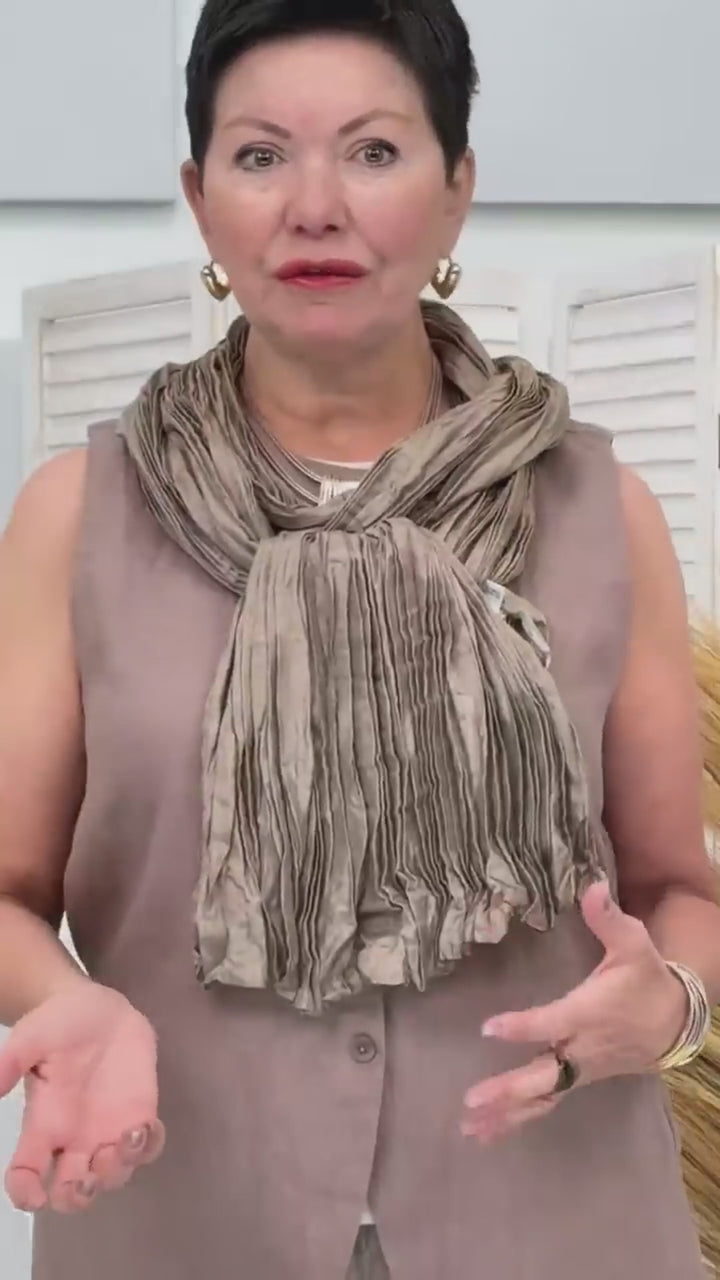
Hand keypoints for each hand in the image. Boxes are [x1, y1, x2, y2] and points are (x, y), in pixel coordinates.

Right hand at [0, 983, 163, 1213]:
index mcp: (43, 1124)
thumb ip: (11, 1060)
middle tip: (87, 1177)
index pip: (25, 1174)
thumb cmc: (60, 1023)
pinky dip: (148, 1147)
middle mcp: (74, 1137)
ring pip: (110, 1176)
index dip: (25, 1193)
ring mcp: (108, 1129)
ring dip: (115, 1172)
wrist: (101, 1007)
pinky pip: (146, 1147)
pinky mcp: (138, 1114)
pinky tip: (146, 1127)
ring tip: (123, 1140)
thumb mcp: (30, 1036)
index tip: (34, 1198)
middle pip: (70, 1190)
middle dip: (77, 1196)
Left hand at [462, 880, 687, 1144]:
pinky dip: (518, 1119)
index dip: (522, 1026)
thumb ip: (609, 918)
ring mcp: (580, 1070)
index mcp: (589, 1013)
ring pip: (542, 1097)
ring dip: (506, 1114)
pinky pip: (546, 1104)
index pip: (552, 1023)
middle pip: (544, 1075)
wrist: (676, 1021)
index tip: (489, 1028)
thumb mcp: (634, 943)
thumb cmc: (647, 978)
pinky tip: (489, 1130)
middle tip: (471, 1100)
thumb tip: (593, 885)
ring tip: (469, 1127)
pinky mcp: (578, 1080)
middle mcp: (582, 1048)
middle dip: (508, 1089)